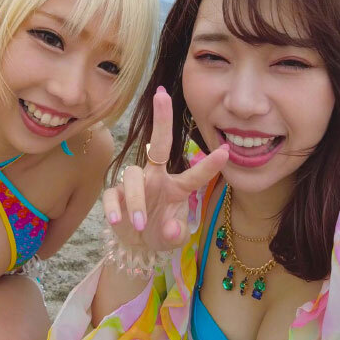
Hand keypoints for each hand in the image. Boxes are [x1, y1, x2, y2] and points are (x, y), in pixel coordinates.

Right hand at [102, 86, 228, 252]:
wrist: (133, 244)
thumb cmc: (159, 232)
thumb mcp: (172, 239)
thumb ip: (175, 236)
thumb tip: (173, 230)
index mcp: (176, 187)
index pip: (194, 175)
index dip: (210, 165)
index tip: (227, 150)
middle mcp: (156, 179)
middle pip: (159, 144)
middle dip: (161, 119)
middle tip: (161, 95)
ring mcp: (135, 185)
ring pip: (134, 176)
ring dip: (137, 200)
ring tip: (140, 224)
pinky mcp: (115, 195)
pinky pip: (112, 194)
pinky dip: (114, 207)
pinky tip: (116, 221)